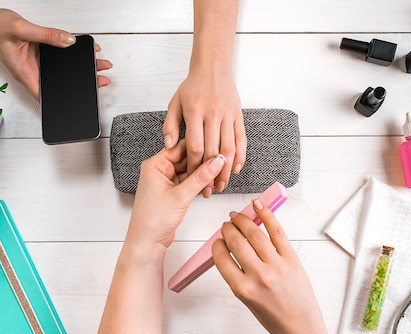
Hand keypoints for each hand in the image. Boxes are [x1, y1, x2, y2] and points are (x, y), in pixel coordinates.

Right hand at [0, 8, 111, 98]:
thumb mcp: (22, 29)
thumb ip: (47, 36)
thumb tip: (69, 41)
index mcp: (25, 73)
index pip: (46, 95)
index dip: (63, 101)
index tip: (82, 102)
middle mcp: (33, 71)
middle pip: (59, 83)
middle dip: (81, 82)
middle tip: (101, 80)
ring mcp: (37, 62)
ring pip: (62, 69)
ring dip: (80, 67)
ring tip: (99, 65)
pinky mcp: (39, 52)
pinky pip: (58, 54)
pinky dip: (71, 52)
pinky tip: (83, 50)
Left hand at [126, 140, 225, 249]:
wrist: (147, 242)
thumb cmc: (153, 220)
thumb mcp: (180, 196)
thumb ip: (200, 177)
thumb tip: (216, 162)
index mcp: (154, 165)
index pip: (180, 147)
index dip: (198, 147)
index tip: (214, 149)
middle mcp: (159, 170)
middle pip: (186, 158)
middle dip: (203, 163)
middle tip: (220, 164)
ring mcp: (166, 181)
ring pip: (189, 171)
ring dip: (202, 175)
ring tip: (216, 178)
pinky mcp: (172, 191)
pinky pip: (189, 182)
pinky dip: (199, 184)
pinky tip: (209, 187)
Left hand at [163, 69, 245, 196]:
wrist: (213, 67)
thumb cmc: (192, 87)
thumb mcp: (174, 103)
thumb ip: (170, 125)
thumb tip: (169, 146)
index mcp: (194, 112)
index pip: (195, 146)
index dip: (194, 166)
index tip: (192, 180)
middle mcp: (213, 113)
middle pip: (213, 151)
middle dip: (210, 174)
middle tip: (209, 189)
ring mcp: (227, 114)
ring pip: (229, 148)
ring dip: (226, 169)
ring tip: (222, 184)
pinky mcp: (238, 115)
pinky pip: (241, 138)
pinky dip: (241, 155)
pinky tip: (236, 168)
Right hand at [212, 200, 327, 333]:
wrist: (300, 328)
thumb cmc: (273, 317)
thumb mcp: (246, 300)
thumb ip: (236, 275)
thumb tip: (228, 249)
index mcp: (243, 289)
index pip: (221, 258)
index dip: (217, 245)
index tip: (217, 240)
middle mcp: (259, 276)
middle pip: (236, 242)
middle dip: (228, 229)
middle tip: (226, 225)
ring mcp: (277, 266)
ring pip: (254, 233)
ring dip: (243, 220)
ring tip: (237, 216)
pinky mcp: (292, 259)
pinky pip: (277, 231)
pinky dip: (266, 216)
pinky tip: (257, 207)